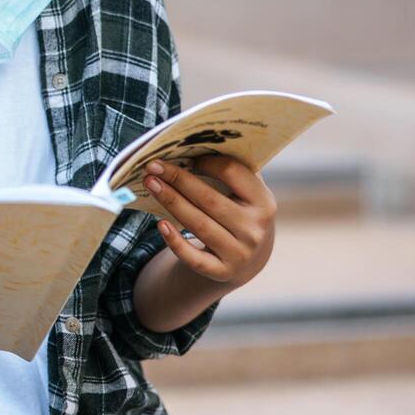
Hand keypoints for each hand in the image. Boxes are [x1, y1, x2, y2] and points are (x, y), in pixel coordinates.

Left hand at [142, 154, 275, 287]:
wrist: (249, 259)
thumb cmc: (240, 213)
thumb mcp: (246, 194)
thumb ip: (231, 171)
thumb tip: (194, 142)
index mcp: (264, 202)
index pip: (234, 174)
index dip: (207, 162)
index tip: (186, 155)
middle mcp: (255, 229)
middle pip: (209, 199)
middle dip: (178, 180)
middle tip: (152, 167)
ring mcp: (240, 253)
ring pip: (198, 224)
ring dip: (171, 202)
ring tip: (150, 184)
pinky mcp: (222, 272)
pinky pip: (194, 258)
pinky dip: (176, 242)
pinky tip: (160, 224)